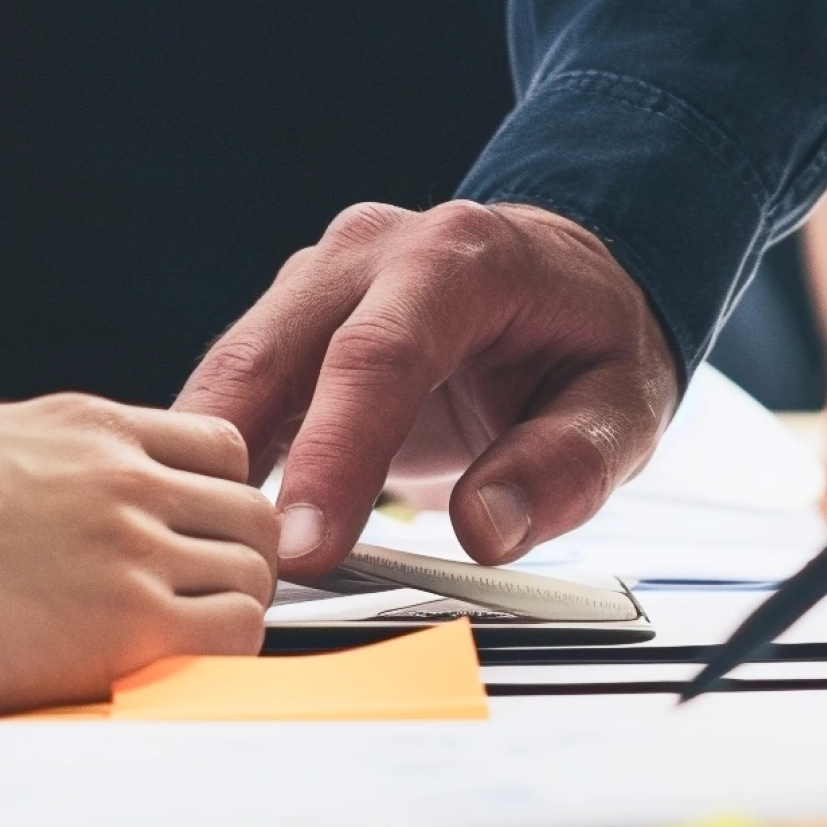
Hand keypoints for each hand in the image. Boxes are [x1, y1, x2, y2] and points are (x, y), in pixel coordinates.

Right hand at [0, 395, 276, 720]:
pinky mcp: (126, 621)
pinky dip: (226, 649)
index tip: (194, 542)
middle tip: (202, 602)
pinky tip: (171, 665)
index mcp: (84, 423)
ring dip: (234, 608)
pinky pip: (237, 631)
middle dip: (241, 557)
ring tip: (179, 642)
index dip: (217, 501)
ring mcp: (129, 543)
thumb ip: (45, 467)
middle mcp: (121, 473)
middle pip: (254, 510)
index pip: (219, 449)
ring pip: (257, 571)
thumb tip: (60, 509)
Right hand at [177, 201, 679, 579]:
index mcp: (456, 259)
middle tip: (233, 571)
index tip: (306, 546)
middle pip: (271, 355)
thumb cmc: (588, 338)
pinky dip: (212, 460)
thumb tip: (485, 531)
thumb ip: (565, 467)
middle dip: (235, 469)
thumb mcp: (624, 405)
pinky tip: (204, 522)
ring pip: (231, 372)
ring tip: (202, 559)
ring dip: (205, 468)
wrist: (561, 279)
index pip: (377, 355)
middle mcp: (367, 255)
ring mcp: (313, 283)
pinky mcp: (284, 323)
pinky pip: (232, 393)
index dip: (332, 454)